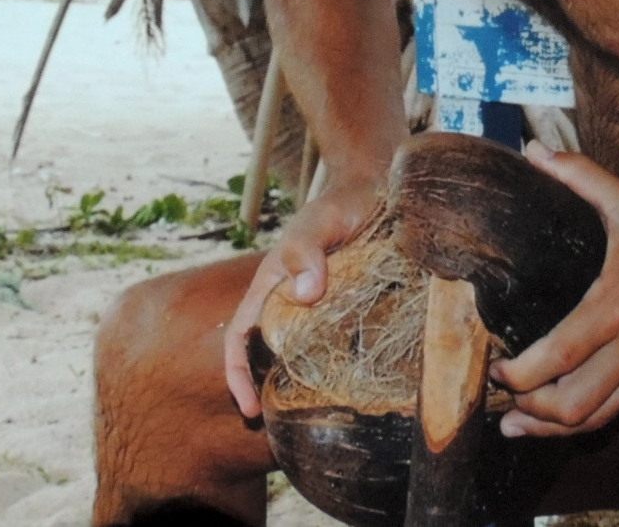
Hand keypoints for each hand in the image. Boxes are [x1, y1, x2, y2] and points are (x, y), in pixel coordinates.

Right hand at [224, 182, 382, 417]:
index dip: (237, 374)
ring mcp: (324, 314)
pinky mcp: (355, 316)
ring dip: (306, 390)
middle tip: (287, 428)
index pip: (239, 338)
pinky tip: (358, 393)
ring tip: (323, 419)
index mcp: (271, 287)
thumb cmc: (341, 204)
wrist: (381, 191)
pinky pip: (342, 352)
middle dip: (271, 393)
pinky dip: (342, 376)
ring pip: (305, 361)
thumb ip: (305, 251)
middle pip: (270, 359)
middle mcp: (292, 306)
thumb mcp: (318, 221)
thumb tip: (306, 293)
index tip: (247, 407)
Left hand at [489, 140, 618, 436]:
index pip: (561, 354)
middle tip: (502, 401)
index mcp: (615, 305)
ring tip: (519, 428)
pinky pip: (617, 414)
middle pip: (574, 402)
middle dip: (531, 409)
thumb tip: (534, 151)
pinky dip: (584, 423)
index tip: (497, 370)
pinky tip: (560, 423)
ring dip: (553, 427)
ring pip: (595, 418)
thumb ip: (579, 175)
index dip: (523, 373)